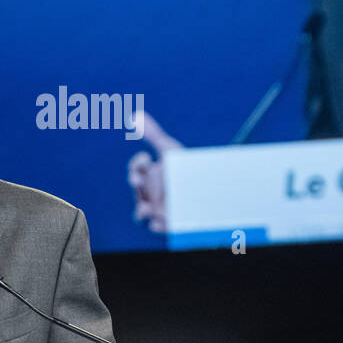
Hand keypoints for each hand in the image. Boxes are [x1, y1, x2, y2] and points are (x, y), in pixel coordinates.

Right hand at [126, 111, 183, 232]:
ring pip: (140, 211)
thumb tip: (135, 116)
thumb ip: (152, 133)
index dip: (137, 163)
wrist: (207, 189)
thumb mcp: (169, 149)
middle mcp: (150, 191)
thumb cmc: (185, 169)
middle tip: (137, 178)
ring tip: (147, 208)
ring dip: (141, 209)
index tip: (145, 158)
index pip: (137, 168)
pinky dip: (157, 224)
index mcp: (150, 174)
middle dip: (136, 181)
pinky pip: (156, 226)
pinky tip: (162, 220)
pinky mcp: (166, 222)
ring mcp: (157, 207)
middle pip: (137, 188)